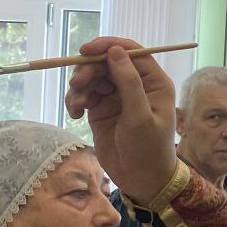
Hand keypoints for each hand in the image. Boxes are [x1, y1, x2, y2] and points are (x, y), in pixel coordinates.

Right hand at [64, 37, 178, 204]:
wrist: (141, 180)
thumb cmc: (148, 149)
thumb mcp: (140, 116)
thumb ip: (128, 82)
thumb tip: (115, 51)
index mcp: (153, 82)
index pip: (130, 52)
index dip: (107, 46)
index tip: (85, 51)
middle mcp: (135, 85)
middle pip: (106, 63)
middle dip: (88, 70)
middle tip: (77, 85)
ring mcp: (117, 97)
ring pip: (93, 78)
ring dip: (79, 87)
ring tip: (76, 105)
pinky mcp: (101, 110)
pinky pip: (84, 94)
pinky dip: (75, 100)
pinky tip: (73, 114)